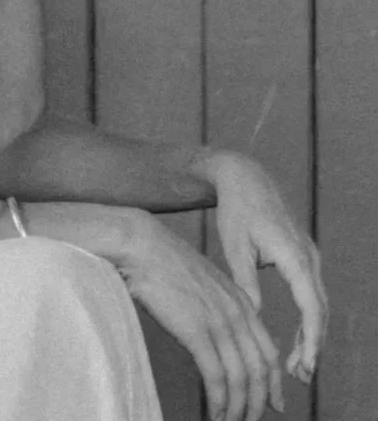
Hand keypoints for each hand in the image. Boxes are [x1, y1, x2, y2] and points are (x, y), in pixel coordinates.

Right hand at [119, 211, 282, 420]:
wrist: (142, 245)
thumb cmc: (164, 260)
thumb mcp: (204, 280)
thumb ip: (218, 304)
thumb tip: (218, 327)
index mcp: (241, 301)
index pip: (269, 351)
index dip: (274, 383)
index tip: (274, 403)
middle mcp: (237, 314)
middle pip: (260, 370)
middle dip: (260, 402)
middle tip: (253, 419)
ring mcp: (218, 322)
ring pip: (241, 378)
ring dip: (239, 407)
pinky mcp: (195, 331)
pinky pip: (216, 376)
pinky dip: (219, 400)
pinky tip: (216, 413)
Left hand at [200, 150, 328, 384]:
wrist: (245, 177)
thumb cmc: (236, 209)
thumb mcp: (234, 245)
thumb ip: (245, 281)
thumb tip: (252, 315)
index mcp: (294, 256)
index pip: (312, 307)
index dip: (310, 340)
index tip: (303, 365)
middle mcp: (309, 257)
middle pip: (320, 311)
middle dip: (312, 346)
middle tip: (299, 376)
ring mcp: (309, 256)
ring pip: (318, 304)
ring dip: (311, 335)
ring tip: (296, 366)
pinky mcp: (303, 256)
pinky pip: (312, 294)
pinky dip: (308, 319)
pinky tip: (296, 339)